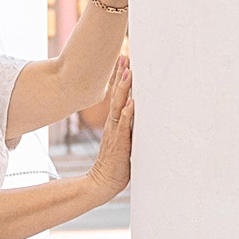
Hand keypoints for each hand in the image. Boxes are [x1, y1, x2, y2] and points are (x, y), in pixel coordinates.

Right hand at [88, 58, 132, 203]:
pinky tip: (131, 103)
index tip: (122, 60)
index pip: (115, 95)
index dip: (118, 78)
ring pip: (118, 106)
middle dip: (120, 75)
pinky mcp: (119, 143)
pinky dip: (127, 113)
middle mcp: (112, 123)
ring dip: (123, 88)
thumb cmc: (115, 163)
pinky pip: (123, 126)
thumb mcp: (123, 140)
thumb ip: (127, 126)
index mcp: (113, 122)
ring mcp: (115, 132)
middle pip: (115, 94)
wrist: (102, 182)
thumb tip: (136, 113)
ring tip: (128, 72)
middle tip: (124, 57)